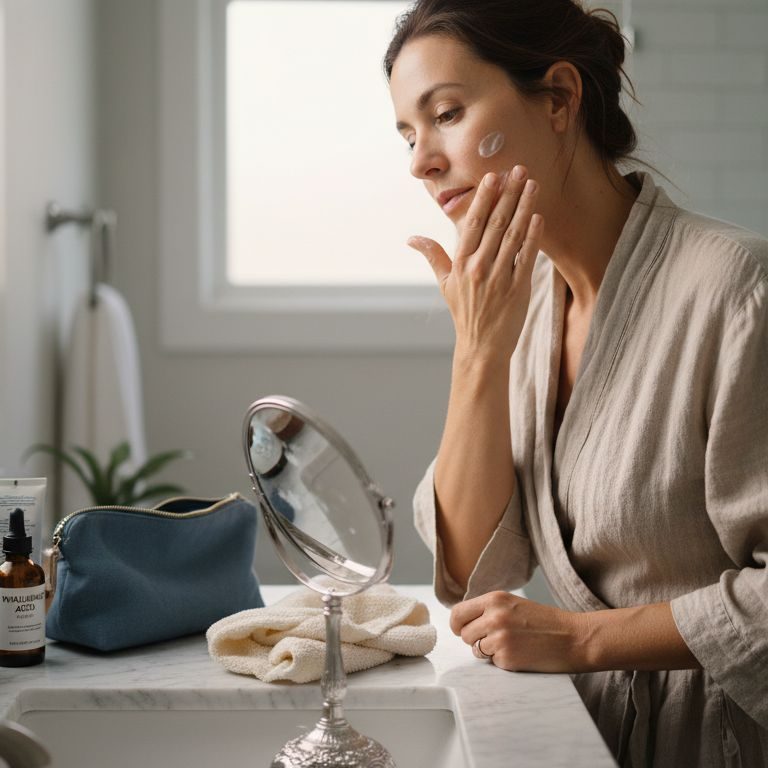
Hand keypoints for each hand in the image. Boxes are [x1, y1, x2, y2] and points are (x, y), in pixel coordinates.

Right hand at [408, 166, 543, 362]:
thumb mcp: (445, 284)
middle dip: (508, 193)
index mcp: (460, 263)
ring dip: (524, 207)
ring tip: (532, 184)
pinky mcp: (518, 288)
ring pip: (513, 235)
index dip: (484, 198)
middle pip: (496, 223)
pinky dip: (533, 236)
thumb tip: (411, 238)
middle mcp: (478, 267)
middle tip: (518, 169)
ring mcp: (499, 277)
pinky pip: (526, 256)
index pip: (473, 223)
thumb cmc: (464, 313)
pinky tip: (538, 217)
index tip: (493, 176)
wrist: (482, 347)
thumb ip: (433, 256)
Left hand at [450, 591, 586, 672]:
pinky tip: (521, 654)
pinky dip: (503, 662)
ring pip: (475, 649)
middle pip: (463, 633)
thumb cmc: (547, 622)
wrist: (575, 638)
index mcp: (495, 599)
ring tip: (511, 645)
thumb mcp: (514, 604)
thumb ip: (489, 609)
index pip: (458, 612)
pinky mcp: (507, 658)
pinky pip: (492, 663)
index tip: (461, 629)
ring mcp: (499, 638)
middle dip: (474, 639)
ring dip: (488, 651)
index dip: (457, 624)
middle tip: (494, 640)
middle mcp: (494, 616)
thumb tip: (463, 620)